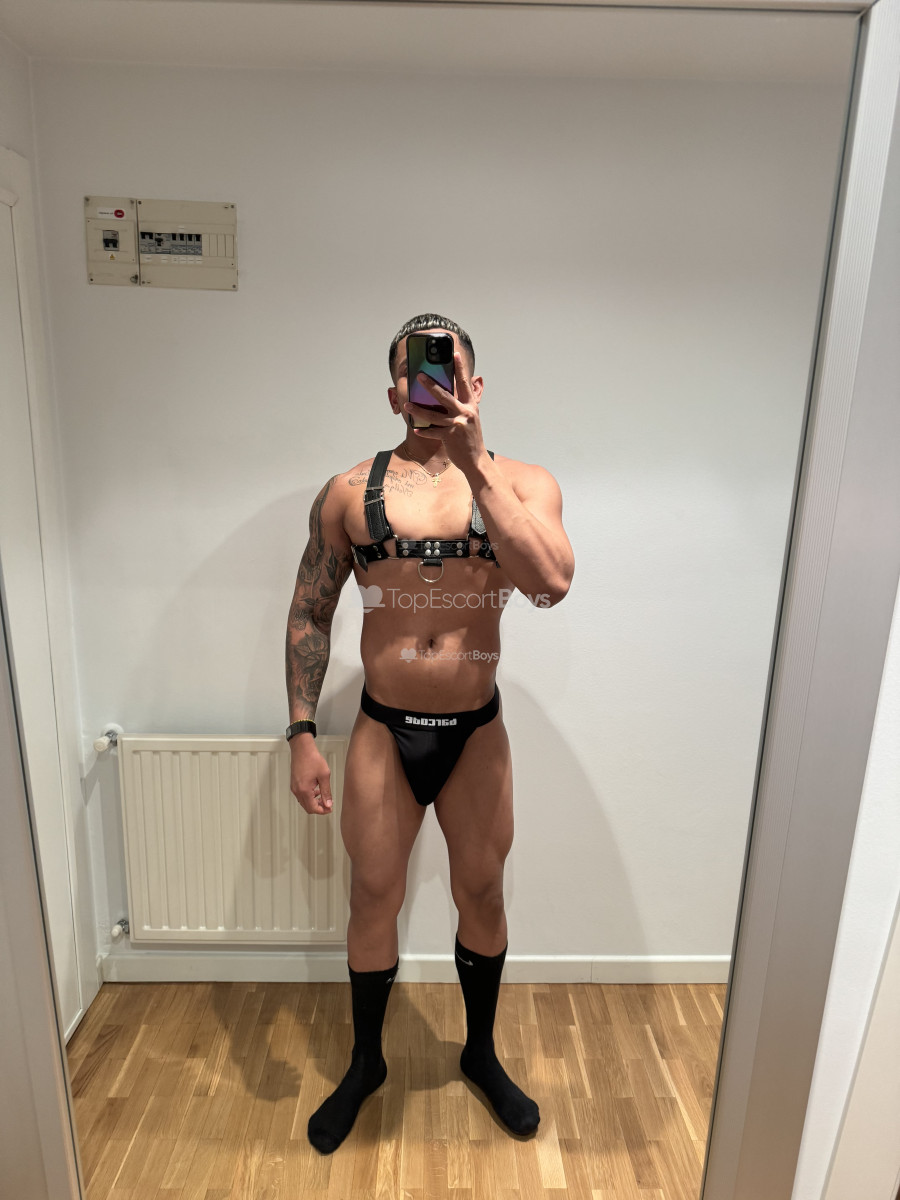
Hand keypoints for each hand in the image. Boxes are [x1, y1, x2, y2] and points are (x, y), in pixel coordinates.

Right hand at [289, 739, 332, 814]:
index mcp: (304, 790)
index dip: (322, 811)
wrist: (302, 749)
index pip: (313, 808)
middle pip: (307, 807)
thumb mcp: (324, 776)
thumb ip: (326, 792)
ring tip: (324, 797)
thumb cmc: (312, 759)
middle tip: (328, 805)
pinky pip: (301, 796)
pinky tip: (316, 791)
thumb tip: (328, 804)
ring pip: (304, 802)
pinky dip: (309, 797)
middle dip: (318, 808)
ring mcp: (294, 787)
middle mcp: (297, 791)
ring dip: (314, 803)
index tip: (329, 809)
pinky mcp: (294, 784)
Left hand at [403, 352, 485, 473]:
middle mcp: (464, 413)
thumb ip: (462, 406)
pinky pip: (432, 432)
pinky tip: (416, 429)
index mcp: (470, 406)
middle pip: (444, 395)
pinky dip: (424, 431)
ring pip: (432, 415)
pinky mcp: (449, 437)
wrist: (476, 460)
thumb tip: (449, 395)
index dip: (460, 368)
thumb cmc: (471, 438)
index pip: (464, 383)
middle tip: (419, 376)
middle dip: (430, 385)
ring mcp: (456, 425)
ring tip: (407, 404)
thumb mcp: (471, 419)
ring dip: (418, 410)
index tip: (455, 354)